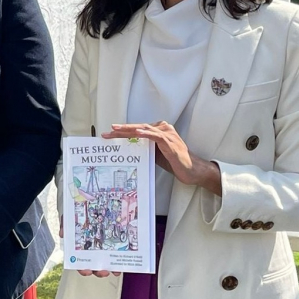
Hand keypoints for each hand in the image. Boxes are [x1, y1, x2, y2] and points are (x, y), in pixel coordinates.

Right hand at [61, 217, 118, 277]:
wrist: (89, 205)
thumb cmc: (77, 213)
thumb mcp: (69, 218)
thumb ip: (65, 225)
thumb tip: (62, 233)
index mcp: (80, 247)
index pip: (80, 263)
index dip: (83, 269)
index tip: (87, 271)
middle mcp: (91, 250)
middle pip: (94, 266)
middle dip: (99, 272)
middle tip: (103, 272)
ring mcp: (102, 248)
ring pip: (106, 263)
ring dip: (110, 268)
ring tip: (114, 270)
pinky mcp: (113, 243)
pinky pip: (116, 254)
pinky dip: (119, 260)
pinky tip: (121, 263)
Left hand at [102, 122, 221, 194]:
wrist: (191, 170)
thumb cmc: (174, 162)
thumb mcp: (154, 154)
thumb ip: (143, 148)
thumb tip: (126, 148)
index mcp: (158, 131)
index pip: (137, 130)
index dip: (122, 132)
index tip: (108, 135)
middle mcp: (162, 129)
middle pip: (138, 128)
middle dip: (121, 130)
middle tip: (107, 132)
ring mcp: (167, 134)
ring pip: (144, 130)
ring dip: (128, 130)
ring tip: (116, 130)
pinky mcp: (170, 142)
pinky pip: (156, 136)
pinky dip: (145, 134)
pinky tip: (136, 133)